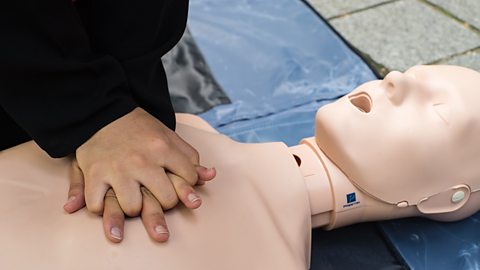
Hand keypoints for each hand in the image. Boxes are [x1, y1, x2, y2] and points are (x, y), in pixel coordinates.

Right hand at [74, 107, 210, 216]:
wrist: (102, 112)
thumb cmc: (138, 128)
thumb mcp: (168, 136)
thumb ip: (189, 157)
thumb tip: (210, 176)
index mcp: (163, 148)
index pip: (189, 179)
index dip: (187, 185)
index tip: (176, 183)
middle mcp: (142, 161)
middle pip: (166, 200)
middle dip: (164, 202)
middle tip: (155, 196)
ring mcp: (117, 169)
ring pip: (133, 208)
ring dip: (132, 208)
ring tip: (130, 200)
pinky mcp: (94, 174)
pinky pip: (97, 205)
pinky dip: (99, 208)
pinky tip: (104, 201)